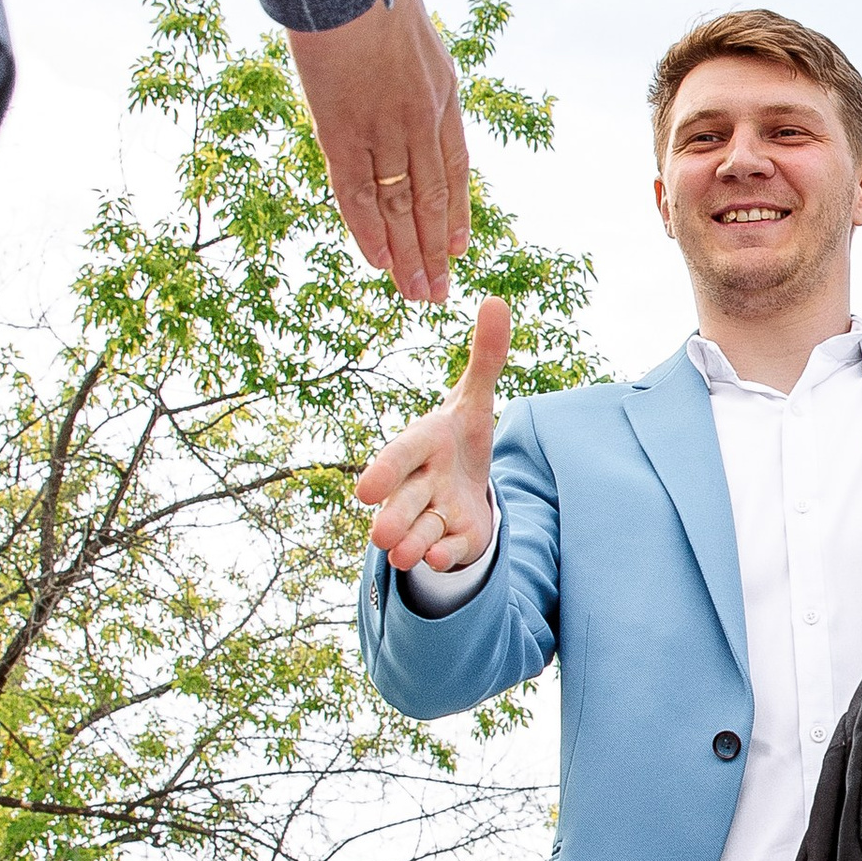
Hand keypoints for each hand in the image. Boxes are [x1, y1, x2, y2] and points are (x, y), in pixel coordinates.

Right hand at [287, 0, 470, 302]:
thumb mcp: (409, 28)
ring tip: (415, 293)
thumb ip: (410, 66)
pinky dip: (368, 231)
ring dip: (408, 253)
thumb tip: (395, 74)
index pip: (454, 166)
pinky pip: (358, 192)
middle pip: (431, 196)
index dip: (455, 210)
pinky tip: (379, 261)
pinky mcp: (344, 130)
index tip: (457, 246)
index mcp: (442, 92)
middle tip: (437, 291)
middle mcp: (421, 118)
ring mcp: (385, 127)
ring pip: (399, 204)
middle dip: (434, 247)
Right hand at [355, 297, 509, 572]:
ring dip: (412, 543)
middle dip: (393, 517)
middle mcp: (419, 482)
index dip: (385, 470)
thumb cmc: (461, 435)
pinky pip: (446, 547)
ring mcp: (433, 513)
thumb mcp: (477, 397)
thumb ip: (486, 356)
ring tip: (404, 555)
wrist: (465, 477)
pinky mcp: (453, 536)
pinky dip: (443, 554)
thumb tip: (496, 301)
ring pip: (418, 531)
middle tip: (380, 535)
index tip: (365, 491)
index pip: (401, 456)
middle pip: (404, 501)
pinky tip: (441, 559)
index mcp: (421, 444)